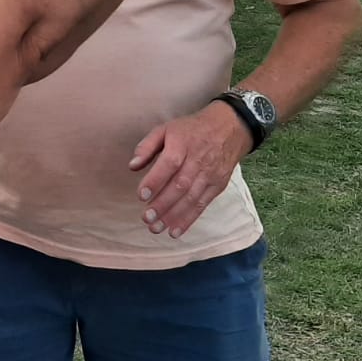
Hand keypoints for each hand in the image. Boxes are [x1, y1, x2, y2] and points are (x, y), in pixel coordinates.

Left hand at [128, 102, 251, 238]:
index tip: (141, 196)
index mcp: (182, 144)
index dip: (155, 181)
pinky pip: (202, 205)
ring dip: (173, 216)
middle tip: (146, 218)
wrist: (229, 129)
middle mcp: (197, 161)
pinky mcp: (217, 186)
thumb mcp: (165, 129)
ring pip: (191, 198)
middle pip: (180, 186)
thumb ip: (146, 146)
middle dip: (162, 205)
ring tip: (156, 229)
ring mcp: (209, 175)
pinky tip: (175, 231)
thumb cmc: (191, 130)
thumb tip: (132, 166)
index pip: (169, 164)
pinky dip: (189, 219)